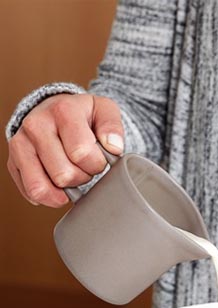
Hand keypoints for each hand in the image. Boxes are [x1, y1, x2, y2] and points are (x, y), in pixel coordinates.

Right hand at [7, 94, 123, 206]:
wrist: (55, 110)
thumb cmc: (83, 115)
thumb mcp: (105, 111)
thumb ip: (113, 128)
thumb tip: (113, 148)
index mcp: (63, 111)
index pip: (81, 153)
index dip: (96, 164)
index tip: (99, 159)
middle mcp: (36, 125)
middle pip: (63, 174)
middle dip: (82, 177)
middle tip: (84, 166)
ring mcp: (21, 144)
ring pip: (42, 188)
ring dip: (63, 190)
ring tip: (72, 176)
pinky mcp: (13, 162)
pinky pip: (31, 192)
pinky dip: (49, 196)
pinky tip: (58, 185)